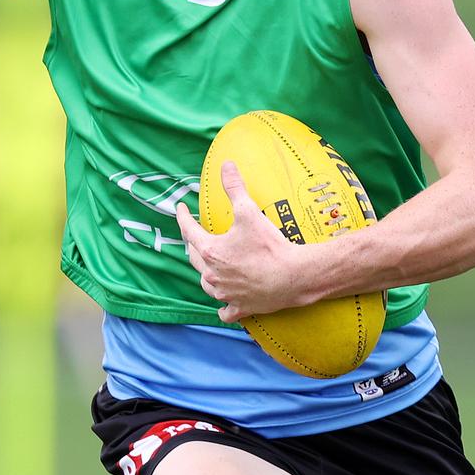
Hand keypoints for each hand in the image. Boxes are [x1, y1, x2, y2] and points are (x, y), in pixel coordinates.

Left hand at [176, 161, 298, 323]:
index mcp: (210, 251)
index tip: (181, 208)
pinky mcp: (239, 307)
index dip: (183, 217)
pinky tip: (225, 299)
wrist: (293, 276)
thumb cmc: (269, 245)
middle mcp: (212, 274)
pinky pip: (224, 310)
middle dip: (192, 242)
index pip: (188, 230)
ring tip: (208, 263)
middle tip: (195, 233)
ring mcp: (224, 293)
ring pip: (205, 283)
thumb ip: (234, 187)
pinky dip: (222, 305)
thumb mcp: (249, 211)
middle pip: (193, 257)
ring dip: (204, 272)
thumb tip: (226, 165)